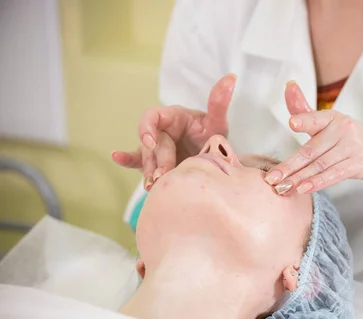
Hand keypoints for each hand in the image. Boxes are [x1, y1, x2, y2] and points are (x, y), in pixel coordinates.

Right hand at [112, 73, 236, 189]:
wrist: (214, 158)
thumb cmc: (213, 136)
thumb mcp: (217, 123)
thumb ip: (219, 103)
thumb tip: (232, 77)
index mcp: (173, 117)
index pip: (153, 116)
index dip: (148, 127)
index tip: (150, 141)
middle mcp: (162, 130)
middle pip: (151, 143)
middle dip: (157, 159)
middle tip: (164, 175)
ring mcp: (156, 147)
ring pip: (146, 156)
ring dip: (148, 170)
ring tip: (153, 184)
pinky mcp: (154, 162)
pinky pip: (137, 160)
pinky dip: (127, 159)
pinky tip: (117, 157)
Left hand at [264, 82, 362, 194]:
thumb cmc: (353, 138)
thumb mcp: (332, 123)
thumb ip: (307, 111)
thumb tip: (288, 86)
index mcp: (333, 117)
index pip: (315, 119)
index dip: (305, 120)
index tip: (292, 123)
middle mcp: (343, 129)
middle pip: (311, 150)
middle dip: (289, 166)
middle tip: (272, 178)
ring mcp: (352, 147)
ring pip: (320, 165)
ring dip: (299, 178)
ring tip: (282, 188)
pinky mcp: (358, 164)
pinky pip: (334, 175)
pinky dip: (318, 183)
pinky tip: (304, 189)